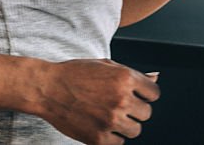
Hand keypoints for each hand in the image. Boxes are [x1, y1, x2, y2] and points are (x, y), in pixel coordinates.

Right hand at [36, 59, 159, 143]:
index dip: (146, 94)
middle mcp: (120, 99)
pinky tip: (102, 126)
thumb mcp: (106, 65)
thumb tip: (155, 77)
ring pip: (136, 130)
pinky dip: (112, 137)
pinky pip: (119, 143)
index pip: (154, 94)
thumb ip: (132, 74)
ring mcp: (110, 120)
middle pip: (146, 113)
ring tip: (110, 116)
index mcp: (125, 78)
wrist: (47, 88)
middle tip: (119, 106)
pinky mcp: (98, 138)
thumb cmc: (75, 74)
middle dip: (135, 110)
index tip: (138, 96)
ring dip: (126, 125)